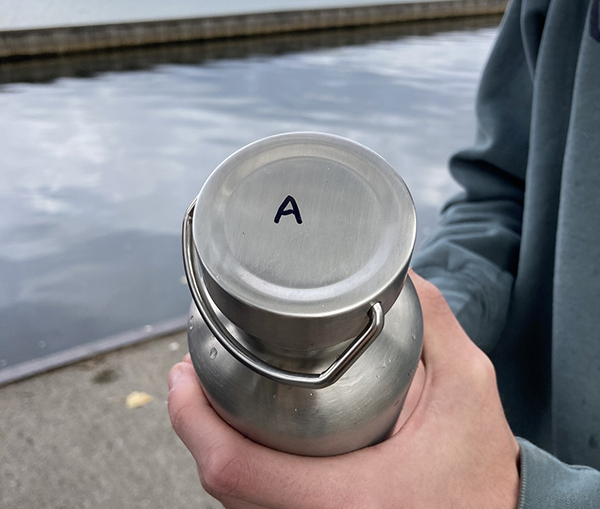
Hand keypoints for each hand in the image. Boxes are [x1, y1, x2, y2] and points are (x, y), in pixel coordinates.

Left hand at [168, 271, 519, 508]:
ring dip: (213, 445)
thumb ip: (430, 320)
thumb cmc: (481, 468)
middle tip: (189, 378)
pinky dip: (240, 471)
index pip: (236, 472)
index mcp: (351, 500)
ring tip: (208, 397)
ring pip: (236, 503)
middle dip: (196, 426)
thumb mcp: (467, 385)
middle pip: (224, 488)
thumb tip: (388, 276)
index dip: (193, 421)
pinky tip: (244, 435)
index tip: (181, 378)